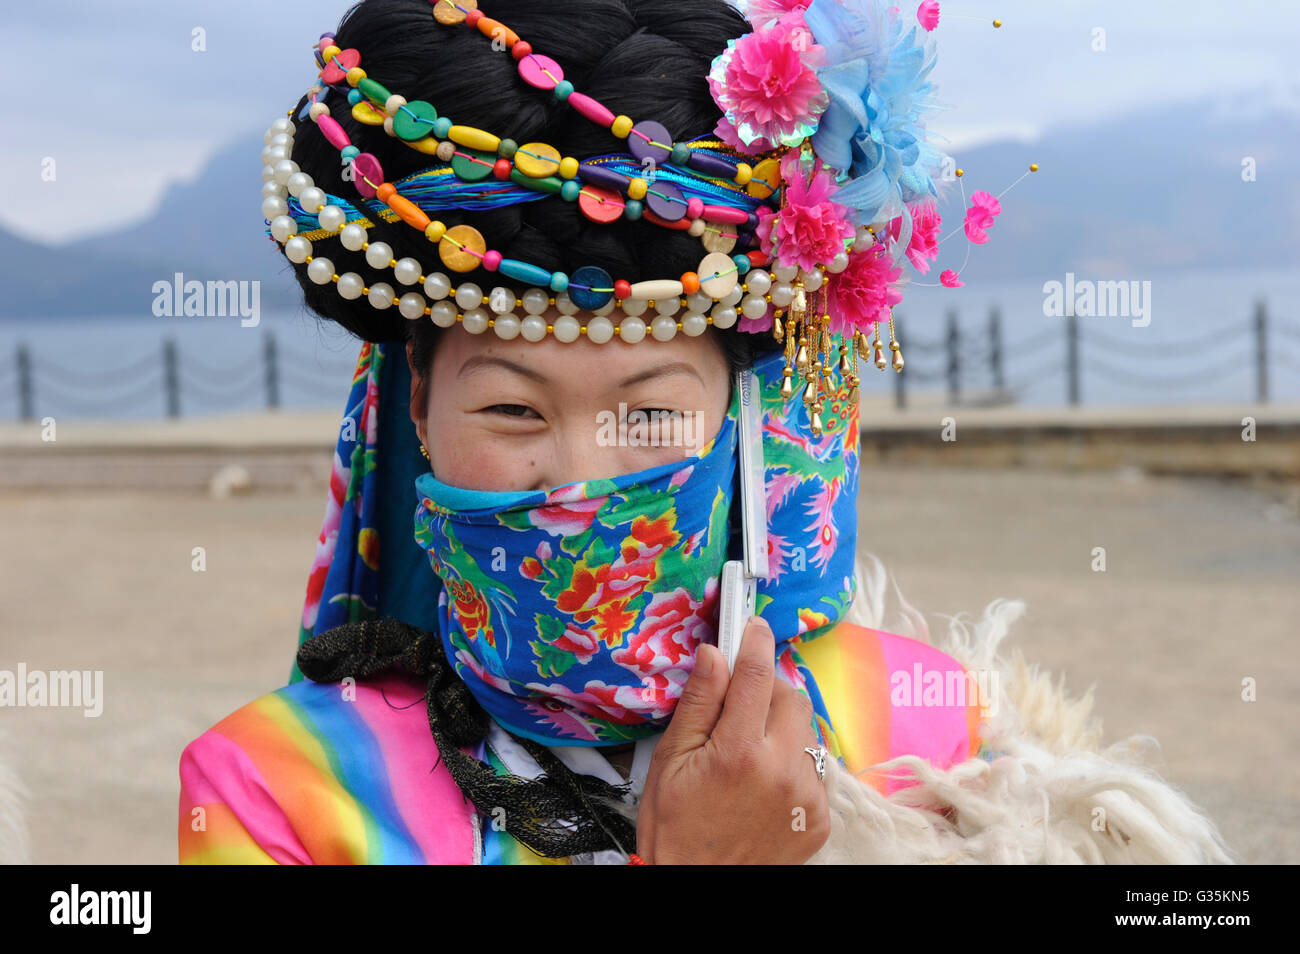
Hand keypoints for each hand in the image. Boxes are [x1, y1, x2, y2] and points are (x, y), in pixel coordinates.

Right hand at [635, 616, 829, 863]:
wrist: (698, 888)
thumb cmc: (675, 826)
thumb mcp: (670, 761)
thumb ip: (699, 704)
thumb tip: (714, 654)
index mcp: (739, 752)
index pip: (757, 674)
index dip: (754, 640)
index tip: (751, 624)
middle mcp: (781, 770)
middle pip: (790, 696)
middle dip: (766, 689)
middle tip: (739, 703)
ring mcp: (807, 796)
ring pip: (805, 731)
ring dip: (781, 726)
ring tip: (749, 752)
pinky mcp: (821, 818)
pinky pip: (814, 767)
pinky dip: (792, 762)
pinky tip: (764, 781)